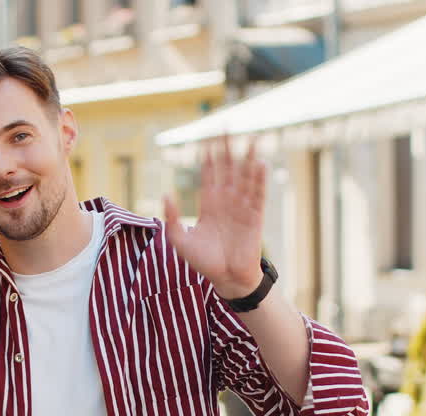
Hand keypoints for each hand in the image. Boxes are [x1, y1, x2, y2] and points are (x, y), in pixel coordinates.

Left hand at [163, 135, 267, 297]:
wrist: (226, 279)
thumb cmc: (203, 262)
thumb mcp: (179, 240)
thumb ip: (173, 217)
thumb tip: (165, 194)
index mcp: (209, 204)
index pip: (208, 174)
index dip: (207, 156)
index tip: (206, 138)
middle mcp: (227, 201)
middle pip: (227, 167)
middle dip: (226, 147)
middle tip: (227, 125)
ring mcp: (242, 207)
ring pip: (245, 176)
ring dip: (248, 158)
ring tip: (252, 138)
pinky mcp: (255, 217)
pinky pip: (257, 194)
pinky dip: (259, 180)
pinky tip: (259, 163)